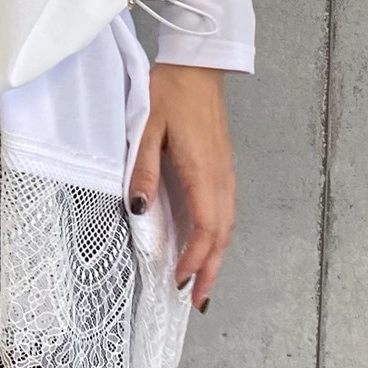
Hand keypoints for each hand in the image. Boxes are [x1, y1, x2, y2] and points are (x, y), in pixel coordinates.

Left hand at [128, 62, 235, 312]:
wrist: (197, 66)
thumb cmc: (168, 93)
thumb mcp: (146, 129)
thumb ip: (142, 169)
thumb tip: (140, 209)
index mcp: (203, 171)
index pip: (206, 227)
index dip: (196, 259)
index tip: (181, 282)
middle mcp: (220, 177)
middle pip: (222, 234)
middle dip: (211, 270)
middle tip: (198, 302)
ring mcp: (225, 172)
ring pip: (227, 224)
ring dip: (216, 255)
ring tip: (203, 283)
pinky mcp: (222, 167)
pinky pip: (225, 210)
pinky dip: (218, 235)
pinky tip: (206, 244)